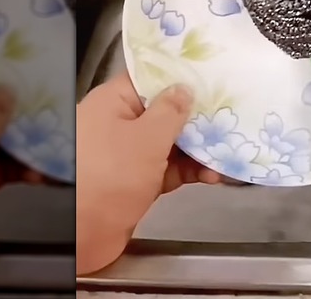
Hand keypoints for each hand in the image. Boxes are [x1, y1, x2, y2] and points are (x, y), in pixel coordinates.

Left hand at [75, 72, 221, 274]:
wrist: (82, 233)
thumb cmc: (110, 175)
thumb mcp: (147, 137)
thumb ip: (171, 111)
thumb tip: (185, 89)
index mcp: (114, 102)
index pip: (150, 79)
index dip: (180, 78)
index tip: (211, 78)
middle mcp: (119, 124)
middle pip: (164, 112)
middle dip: (196, 119)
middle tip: (228, 118)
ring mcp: (128, 154)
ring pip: (170, 143)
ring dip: (198, 149)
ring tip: (225, 153)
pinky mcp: (137, 181)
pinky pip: (168, 169)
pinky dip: (189, 171)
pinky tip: (212, 175)